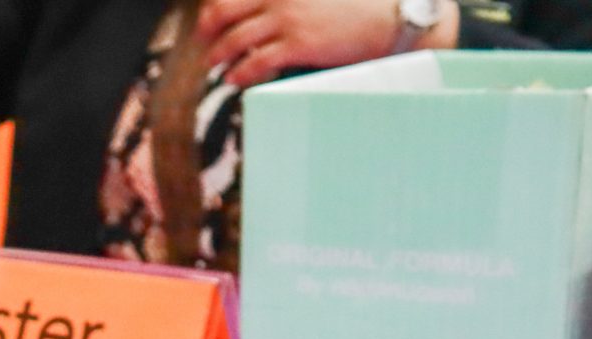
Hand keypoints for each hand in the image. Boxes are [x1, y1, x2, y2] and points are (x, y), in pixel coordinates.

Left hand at [196, 0, 456, 89]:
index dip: (217, 4)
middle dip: (207, 27)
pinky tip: (234, 79)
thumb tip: (269, 9)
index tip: (210, 16)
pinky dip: (240, 72)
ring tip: (215, 64)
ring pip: (236, 38)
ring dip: (219, 54)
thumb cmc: (356, 5)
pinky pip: (256, 61)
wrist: (388, 17)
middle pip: (224, 9)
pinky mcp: (299, 44)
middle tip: (203, 40)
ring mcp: (288, 18)